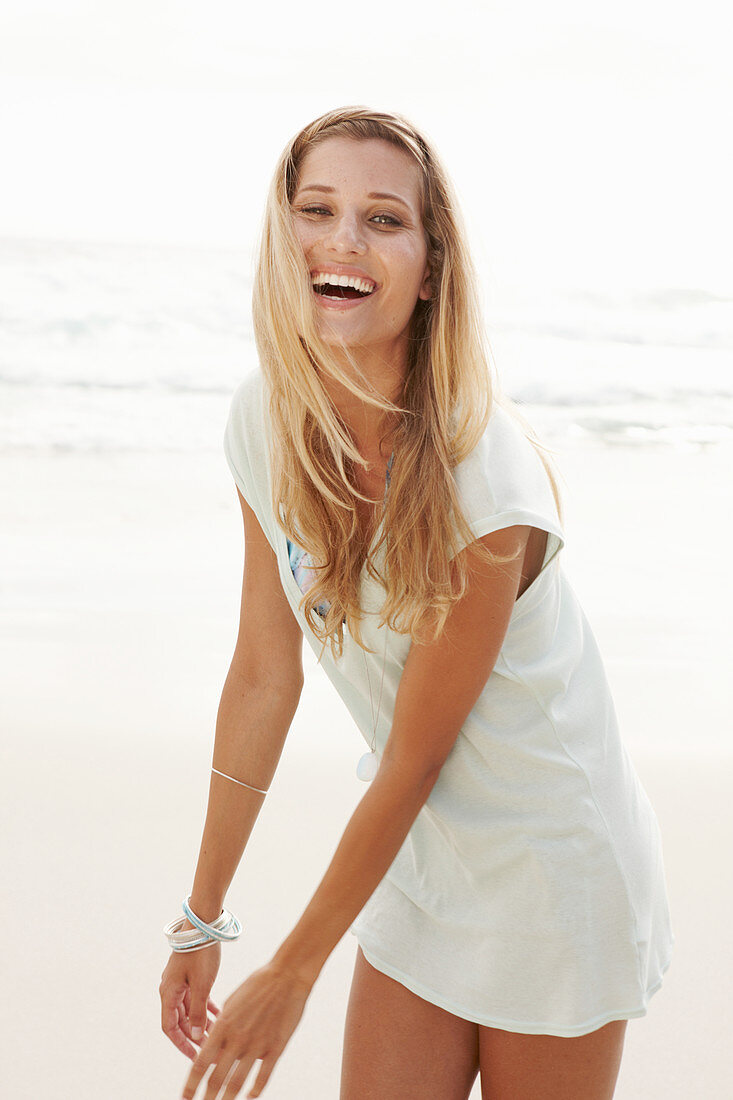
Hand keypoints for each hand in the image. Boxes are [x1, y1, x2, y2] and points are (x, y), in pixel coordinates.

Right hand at [160, 940, 221, 1059]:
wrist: (203, 923)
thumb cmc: (201, 952)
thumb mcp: (202, 985)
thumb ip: (199, 1013)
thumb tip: (197, 1037)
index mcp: (168, 992)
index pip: (170, 1028)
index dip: (181, 1044)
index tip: (194, 1056)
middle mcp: (170, 988)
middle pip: (179, 1020)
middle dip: (194, 1035)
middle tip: (209, 1047)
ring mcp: (179, 980)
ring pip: (189, 1009)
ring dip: (201, 1021)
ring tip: (217, 1032)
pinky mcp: (189, 973)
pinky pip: (195, 996)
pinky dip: (205, 1006)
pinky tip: (218, 1013)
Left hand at [180, 960, 312, 1099]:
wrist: (286, 976)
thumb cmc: (257, 984)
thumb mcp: (231, 1002)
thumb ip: (222, 1027)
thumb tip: (215, 1049)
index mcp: (224, 1026)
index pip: (201, 1063)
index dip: (191, 1084)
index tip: (185, 1097)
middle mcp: (237, 1039)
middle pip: (217, 1078)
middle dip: (207, 1098)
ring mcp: (257, 1045)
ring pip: (237, 1082)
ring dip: (227, 1099)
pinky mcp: (276, 1047)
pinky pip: (263, 1076)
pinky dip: (255, 1090)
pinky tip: (250, 1096)